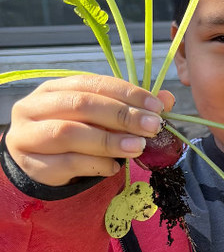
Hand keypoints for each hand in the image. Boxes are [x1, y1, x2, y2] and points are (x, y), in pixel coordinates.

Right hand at [4, 75, 174, 187]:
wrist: (40, 166)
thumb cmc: (76, 138)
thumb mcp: (102, 121)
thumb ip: (130, 109)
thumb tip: (167, 99)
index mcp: (55, 89)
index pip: (93, 83)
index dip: (127, 93)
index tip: (157, 107)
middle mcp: (35, 107)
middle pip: (81, 105)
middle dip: (122, 115)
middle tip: (152, 127)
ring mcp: (29, 135)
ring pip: (69, 133)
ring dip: (109, 141)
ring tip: (138, 147)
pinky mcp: (33, 164)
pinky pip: (67, 163)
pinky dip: (96, 164)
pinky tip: (114, 167)